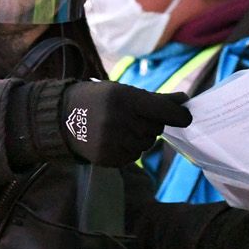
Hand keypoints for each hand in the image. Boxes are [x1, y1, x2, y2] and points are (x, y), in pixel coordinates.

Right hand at [60, 81, 192, 164]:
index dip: (179, 115)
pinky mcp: (105, 157)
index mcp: (124, 98)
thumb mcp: (124, 91)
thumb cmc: (99, 100)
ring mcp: (110, 141)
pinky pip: (132, 157)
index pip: (163, 110)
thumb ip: (156, 99)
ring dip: (139, 138)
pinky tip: (113, 140)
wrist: (61, 117)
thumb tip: (185, 101)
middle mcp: (117, 119)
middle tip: (133, 117)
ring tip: (120, 128)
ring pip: (145, 145)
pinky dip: (128, 150)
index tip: (187, 117)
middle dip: (150, 124)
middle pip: (155, 129)